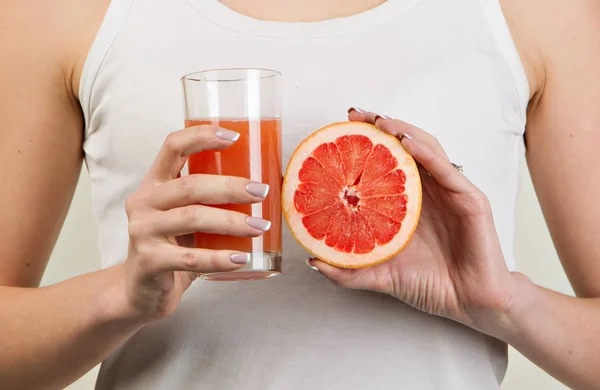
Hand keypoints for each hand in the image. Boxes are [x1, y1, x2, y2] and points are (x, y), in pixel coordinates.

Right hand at [118, 126, 270, 321]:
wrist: (141, 291)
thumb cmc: (174, 247)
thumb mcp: (187, 217)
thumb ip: (213, 201)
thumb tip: (269, 185)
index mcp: (155, 183)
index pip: (173, 146)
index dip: (202, 136)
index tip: (235, 137)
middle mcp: (143, 202)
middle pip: (190, 185)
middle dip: (230, 187)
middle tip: (261, 192)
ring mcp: (142, 231)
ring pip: (192, 218)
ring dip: (232, 221)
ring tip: (260, 226)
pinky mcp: (149, 261)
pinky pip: (190, 258)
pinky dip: (219, 259)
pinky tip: (242, 258)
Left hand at [310, 110, 515, 330]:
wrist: (470, 304)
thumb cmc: (430, 285)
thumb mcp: (380, 275)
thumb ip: (348, 270)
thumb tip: (311, 260)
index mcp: (407, 202)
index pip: (385, 161)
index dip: (365, 143)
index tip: (339, 129)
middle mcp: (428, 190)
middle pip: (404, 146)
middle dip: (380, 126)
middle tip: (354, 115)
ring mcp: (450, 191)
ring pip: (426, 148)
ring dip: (402, 131)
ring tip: (378, 122)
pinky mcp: (470, 199)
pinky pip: (446, 170)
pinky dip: (427, 153)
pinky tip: (407, 143)